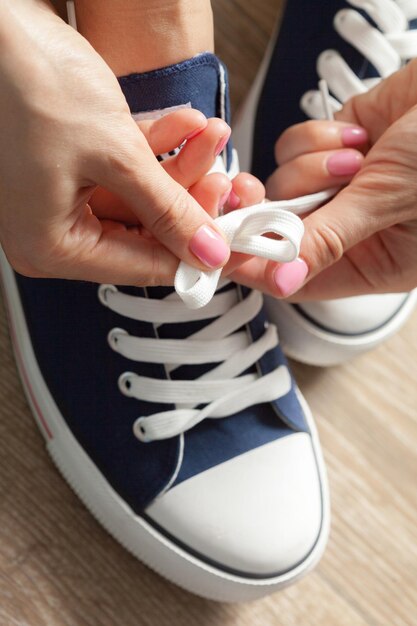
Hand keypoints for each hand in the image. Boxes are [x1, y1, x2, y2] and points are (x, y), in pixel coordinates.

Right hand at [0, 1, 230, 284]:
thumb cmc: (24, 79)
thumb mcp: (115, 155)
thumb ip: (168, 209)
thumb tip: (206, 252)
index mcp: (51, 245)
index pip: (141, 268)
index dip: (192, 255)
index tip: (230, 242)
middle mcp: (52, 228)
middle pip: (144, 231)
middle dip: (188, 198)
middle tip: (222, 180)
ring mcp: (61, 195)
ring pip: (140, 197)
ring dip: (179, 164)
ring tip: (208, 136)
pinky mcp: (71, 164)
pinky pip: (124, 169)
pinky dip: (155, 146)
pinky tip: (184, 124)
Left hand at [232, 59, 416, 299]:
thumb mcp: (389, 202)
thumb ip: (327, 239)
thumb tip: (280, 281)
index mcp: (373, 263)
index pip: (296, 278)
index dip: (256, 264)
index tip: (226, 242)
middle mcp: (353, 230)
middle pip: (280, 232)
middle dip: (272, 209)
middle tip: (254, 193)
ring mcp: (341, 188)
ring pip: (282, 186)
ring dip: (309, 166)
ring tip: (357, 155)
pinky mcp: (333, 149)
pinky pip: (292, 149)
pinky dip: (315, 138)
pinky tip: (356, 135)